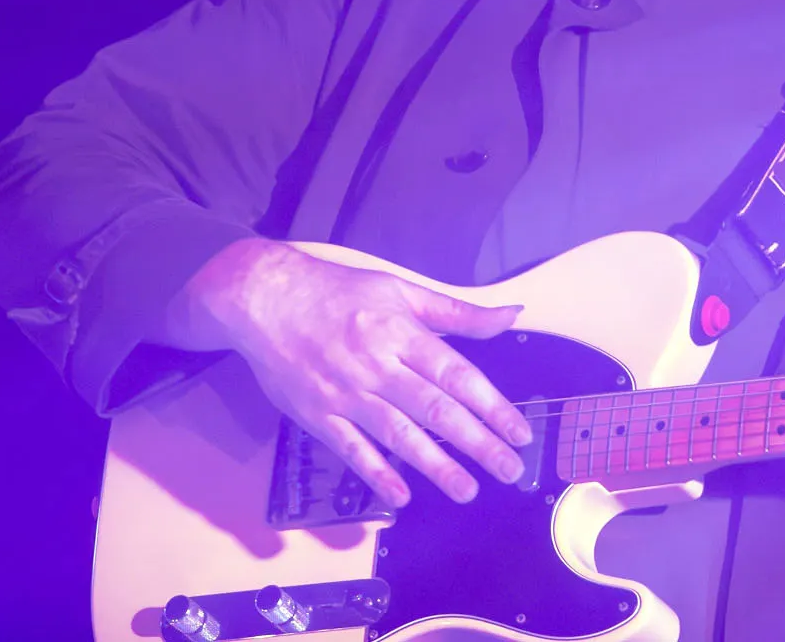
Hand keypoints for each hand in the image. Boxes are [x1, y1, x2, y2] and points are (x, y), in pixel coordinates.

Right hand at [161, 238, 532, 508]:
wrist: (264, 297)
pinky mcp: (314, 414)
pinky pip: (349, 448)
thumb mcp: (401, 289)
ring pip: (397, 434)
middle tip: (509, 471)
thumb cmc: (339, 292)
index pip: (457, 375)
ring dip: (435, 466)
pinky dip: (374, 472)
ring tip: (467, 491)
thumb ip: (458, 312)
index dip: (491, 406)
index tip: (519, 432)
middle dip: (477, 443)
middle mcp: (377, 365)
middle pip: (435, 409)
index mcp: (402, 333)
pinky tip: (399, 496)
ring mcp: (344, 393)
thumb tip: (512, 314)